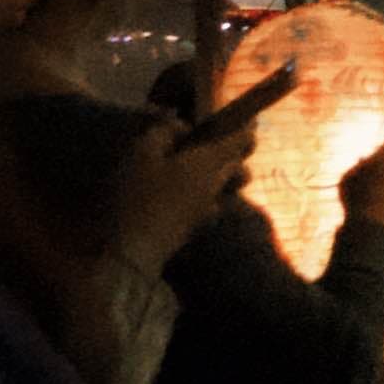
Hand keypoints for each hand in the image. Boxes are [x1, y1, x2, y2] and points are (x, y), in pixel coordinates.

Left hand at [107, 110, 257, 276]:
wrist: (134, 256)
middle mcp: (140, 167)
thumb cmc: (168, 202)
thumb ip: (228, 146)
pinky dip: (196, 211)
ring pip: (186, 187)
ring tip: (232, 197)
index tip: (231, 147)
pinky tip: (210, 218)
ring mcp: (141, 198)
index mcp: (146, 147)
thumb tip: (250, 127)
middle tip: (243, 177)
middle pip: (187, 159)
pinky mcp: (146, 225)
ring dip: (214, 190)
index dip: (208, 134)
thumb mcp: (203, 168)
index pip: (178, 128)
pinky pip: (177, 211)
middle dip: (219, 166)